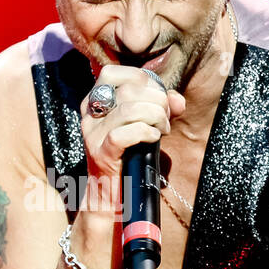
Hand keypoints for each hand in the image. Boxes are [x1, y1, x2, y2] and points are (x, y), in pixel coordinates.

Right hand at [80, 66, 185, 208]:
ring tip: (163, 130)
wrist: (113, 196)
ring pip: (129, 109)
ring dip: (156, 117)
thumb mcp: (144, 125)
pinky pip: (126, 133)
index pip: (113, 73)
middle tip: (166, 118)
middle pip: (128, 90)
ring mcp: (93, 134)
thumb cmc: (130, 157)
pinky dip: (147, 133)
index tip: (157, 96)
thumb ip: (161, 108)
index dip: (141, 79)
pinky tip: (154, 139)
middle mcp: (90, 115)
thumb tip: (177, 100)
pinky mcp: (101, 153)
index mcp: (95, 102)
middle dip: (157, 100)